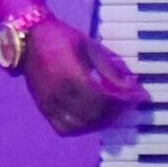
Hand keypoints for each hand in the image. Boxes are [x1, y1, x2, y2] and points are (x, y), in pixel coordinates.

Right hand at [22, 16, 146, 137]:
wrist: (29, 39)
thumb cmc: (62, 38)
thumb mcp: (91, 48)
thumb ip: (110, 70)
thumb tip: (131, 87)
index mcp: (72, 76)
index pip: (104, 99)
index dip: (124, 101)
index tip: (139, 97)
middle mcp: (59, 94)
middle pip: (94, 115)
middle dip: (116, 112)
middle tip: (128, 104)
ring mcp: (49, 104)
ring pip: (80, 126)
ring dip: (100, 122)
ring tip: (112, 112)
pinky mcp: (43, 108)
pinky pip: (63, 129)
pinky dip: (81, 128)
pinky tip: (91, 118)